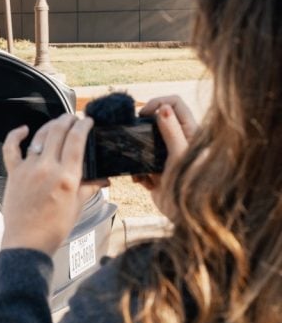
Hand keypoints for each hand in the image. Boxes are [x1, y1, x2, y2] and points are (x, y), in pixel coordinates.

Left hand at [0, 114, 107, 254]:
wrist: (27, 242)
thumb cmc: (53, 229)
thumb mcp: (77, 207)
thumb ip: (89, 188)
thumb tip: (103, 179)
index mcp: (67, 176)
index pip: (77, 140)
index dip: (83, 126)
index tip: (87, 120)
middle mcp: (47, 168)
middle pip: (58, 132)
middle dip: (68, 120)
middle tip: (74, 117)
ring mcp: (29, 169)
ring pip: (39, 136)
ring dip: (50, 125)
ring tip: (58, 121)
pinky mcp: (14, 173)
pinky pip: (11, 148)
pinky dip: (16, 135)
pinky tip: (24, 129)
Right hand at [133, 96, 197, 218]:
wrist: (186, 219)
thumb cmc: (190, 188)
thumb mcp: (179, 156)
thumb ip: (171, 132)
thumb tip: (162, 108)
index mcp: (190, 133)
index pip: (174, 104)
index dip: (157, 103)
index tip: (143, 114)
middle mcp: (179, 142)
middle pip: (157, 121)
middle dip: (142, 128)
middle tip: (133, 137)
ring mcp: (166, 157)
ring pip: (145, 142)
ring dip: (137, 151)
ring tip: (138, 166)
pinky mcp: (156, 172)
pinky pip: (141, 164)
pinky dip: (137, 171)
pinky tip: (142, 182)